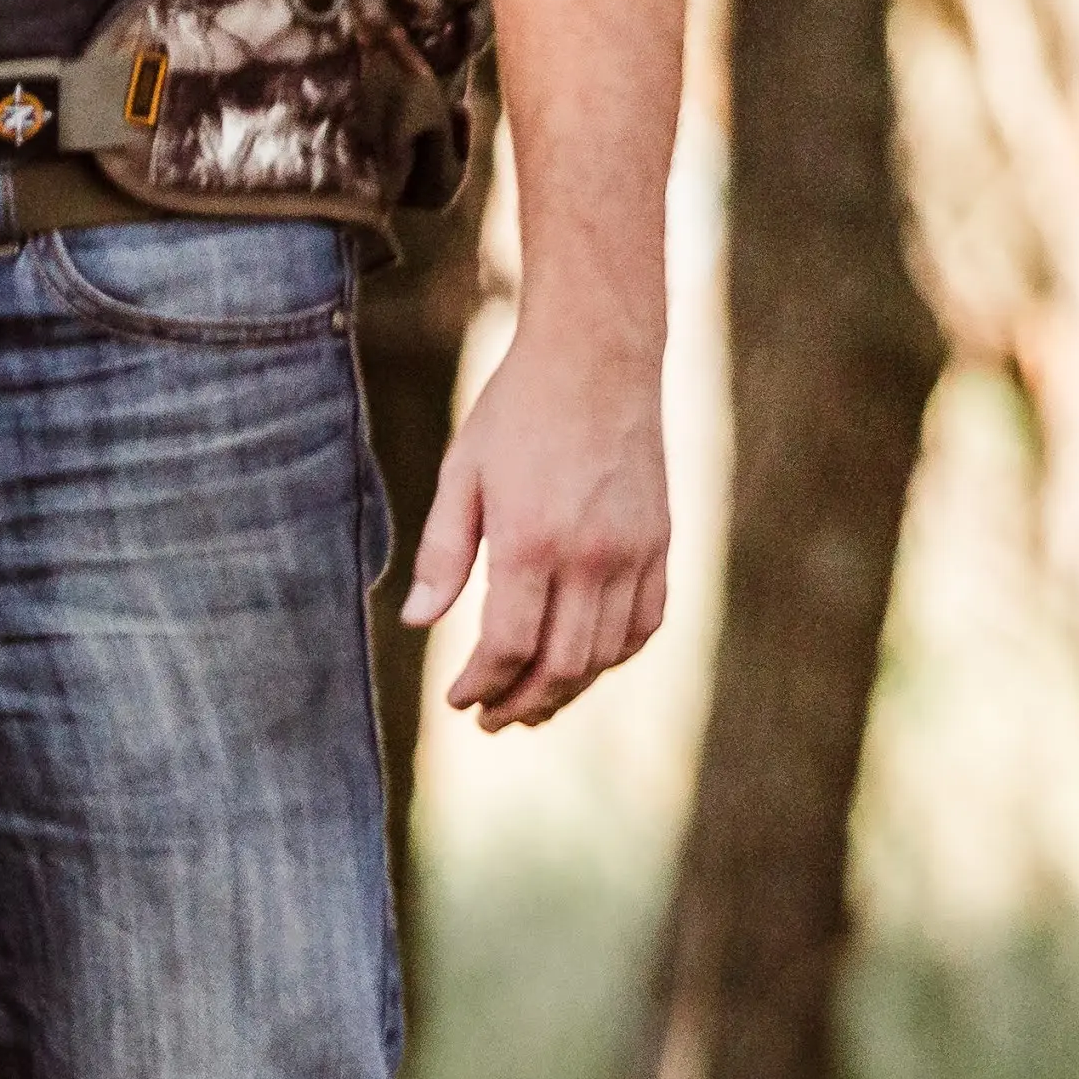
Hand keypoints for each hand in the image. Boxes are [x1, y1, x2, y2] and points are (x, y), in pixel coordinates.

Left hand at [409, 317, 668, 729]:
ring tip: (531, 706)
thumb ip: (443, 555)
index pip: (509, 646)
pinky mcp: (662, 541)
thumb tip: (416, 622)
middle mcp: (591, 556)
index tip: (457, 700)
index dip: (481, 685)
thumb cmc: (517, 411)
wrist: (598, 357)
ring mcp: (635, 551)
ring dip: (567, 690)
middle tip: (490, 721)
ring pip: (606, 654)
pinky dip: (616, 655)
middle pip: (562, 665)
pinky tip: (584, 664)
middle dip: (522, 704)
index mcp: (532, 542)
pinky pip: (647, 622)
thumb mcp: (461, 476)